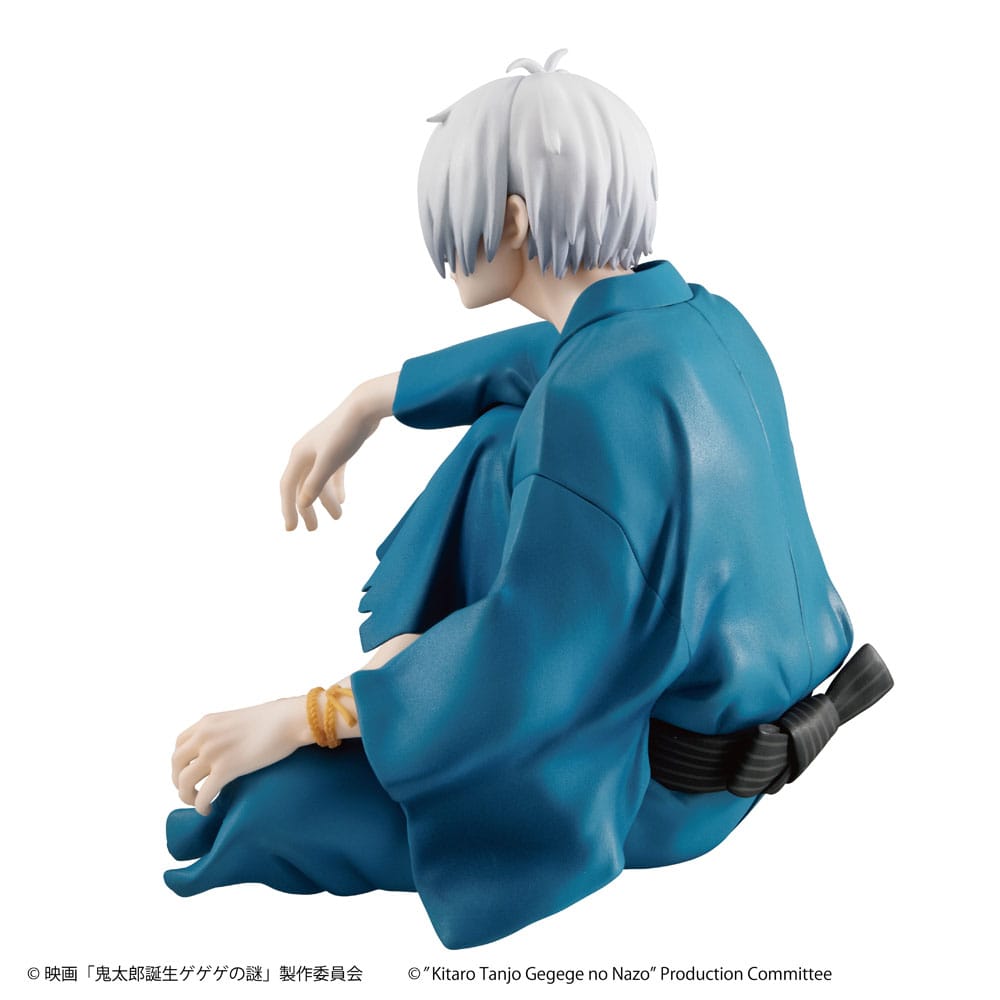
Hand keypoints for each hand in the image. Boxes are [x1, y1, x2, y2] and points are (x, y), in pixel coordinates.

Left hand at [171, 697, 312, 814]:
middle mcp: (204, 736)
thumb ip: (227, 731)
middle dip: (178, 781)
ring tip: (198, 802)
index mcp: (207, 722)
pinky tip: (208, 810)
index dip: (181, 761)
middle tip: (190, 791)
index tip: (189, 771)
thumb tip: (231, 744)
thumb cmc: (275, 718)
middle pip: (176, 764)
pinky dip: (201, 806)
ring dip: (187, 796)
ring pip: (184, 782)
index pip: (180, 744)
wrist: (290, 719)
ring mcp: (213, 752)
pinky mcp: (226, 769)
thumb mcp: (240, 719)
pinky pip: (203, 794)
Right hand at [280, 373, 398, 530]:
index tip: (292, 529)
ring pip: (319, 481)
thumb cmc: (345, 433)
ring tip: (338, 517)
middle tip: (313, 529)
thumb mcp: (330, 461)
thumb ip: (315, 483)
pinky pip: (332, 474)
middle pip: (302, 487)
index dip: (288, 509)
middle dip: (307, 509)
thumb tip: (302, 504)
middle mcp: (306, 453)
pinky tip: (343, 501)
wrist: (364, 407)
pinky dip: (336, 487)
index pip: (288, 487)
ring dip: (326, 500)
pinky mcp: (338, 449)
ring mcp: (322, 451)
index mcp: (299, 455)